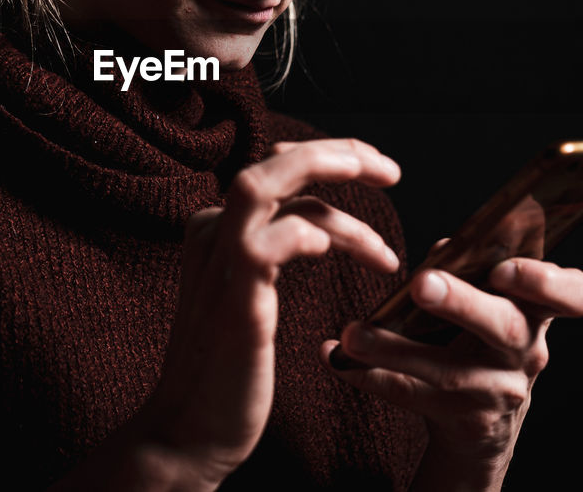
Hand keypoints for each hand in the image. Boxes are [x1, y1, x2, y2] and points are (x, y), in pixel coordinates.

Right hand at [126, 139, 401, 488]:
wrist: (192, 430)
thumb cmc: (230, 366)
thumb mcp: (253, 293)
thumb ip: (276, 250)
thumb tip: (324, 224)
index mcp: (217, 229)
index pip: (275, 170)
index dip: (327, 159)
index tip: (375, 171)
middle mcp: (212, 234)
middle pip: (270, 164)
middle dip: (336, 153)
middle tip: (390, 170)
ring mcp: (218, 264)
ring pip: (260, 185)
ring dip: (327, 175)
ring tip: (385, 190)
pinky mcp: (233, 302)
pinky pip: (265, 245)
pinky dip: (304, 233)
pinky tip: (332, 248)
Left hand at [323, 252, 582, 491]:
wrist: (481, 422)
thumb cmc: (479, 337)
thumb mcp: (489, 303)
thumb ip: (471, 269)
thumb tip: (447, 246)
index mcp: (538, 310)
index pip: (576, 295)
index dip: (547, 281)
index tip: (506, 269)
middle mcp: (527, 351)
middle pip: (504, 326)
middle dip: (463, 303)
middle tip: (422, 284)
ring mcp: (498, 391)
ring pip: (447, 371)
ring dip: (394, 349)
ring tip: (354, 333)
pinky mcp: (463, 420)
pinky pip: (412, 396)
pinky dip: (369, 374)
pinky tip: (337, 357)